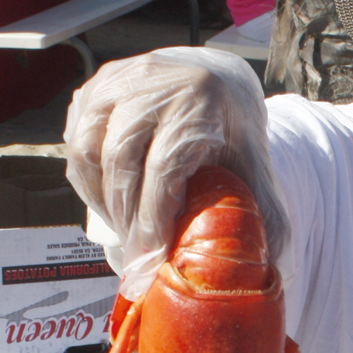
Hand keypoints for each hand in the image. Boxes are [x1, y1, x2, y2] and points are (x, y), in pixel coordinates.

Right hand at [64, 49, 290, 299]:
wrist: (216, 82)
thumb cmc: (234, 136)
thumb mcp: (256, 169)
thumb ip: (266, 215)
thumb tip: (276, 274)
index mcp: (200, 100)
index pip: (163, 166)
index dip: (153, 217)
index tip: (152, 256)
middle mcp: (155, 81)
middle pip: (121, 160)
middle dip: (126, 217)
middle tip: (136, 256)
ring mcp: (118, 78)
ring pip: (89, 150)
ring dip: (102, 200)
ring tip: (125, 231)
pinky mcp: (95, 85)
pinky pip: (76, 141)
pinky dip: (88, 180)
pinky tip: (109, 204)